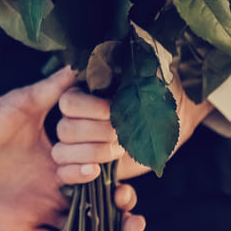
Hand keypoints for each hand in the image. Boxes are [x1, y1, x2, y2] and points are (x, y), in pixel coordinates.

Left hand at [0, 67, 143, 230]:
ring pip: (82, 228)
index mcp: (58, 156)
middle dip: (121, 211)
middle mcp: (52, 183)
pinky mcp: (19, 227)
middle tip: (132, 214)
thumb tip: (81, 64)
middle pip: (97, 203)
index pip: (97, 170)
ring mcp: (37, 207)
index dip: (113, 179)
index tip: (124, 184)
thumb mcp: (19, 105)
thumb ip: (50, 90)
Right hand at [53, 73, 214, 181]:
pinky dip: (77, 175)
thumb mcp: (149, 81)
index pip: (68, 103)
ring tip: (120, 149)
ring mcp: (76, 144)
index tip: (114, 111)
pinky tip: (96, 172)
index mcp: (83, 95)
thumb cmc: (157, 99)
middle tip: (123, 133)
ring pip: (62, 153)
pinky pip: (64, 175)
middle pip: (65, 130)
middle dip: (98, 133)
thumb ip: (135, 69)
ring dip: (93, 153)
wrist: (168, 124)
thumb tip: (122, 56)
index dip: (90, 109)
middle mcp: (74, 118)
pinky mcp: (82, 166)